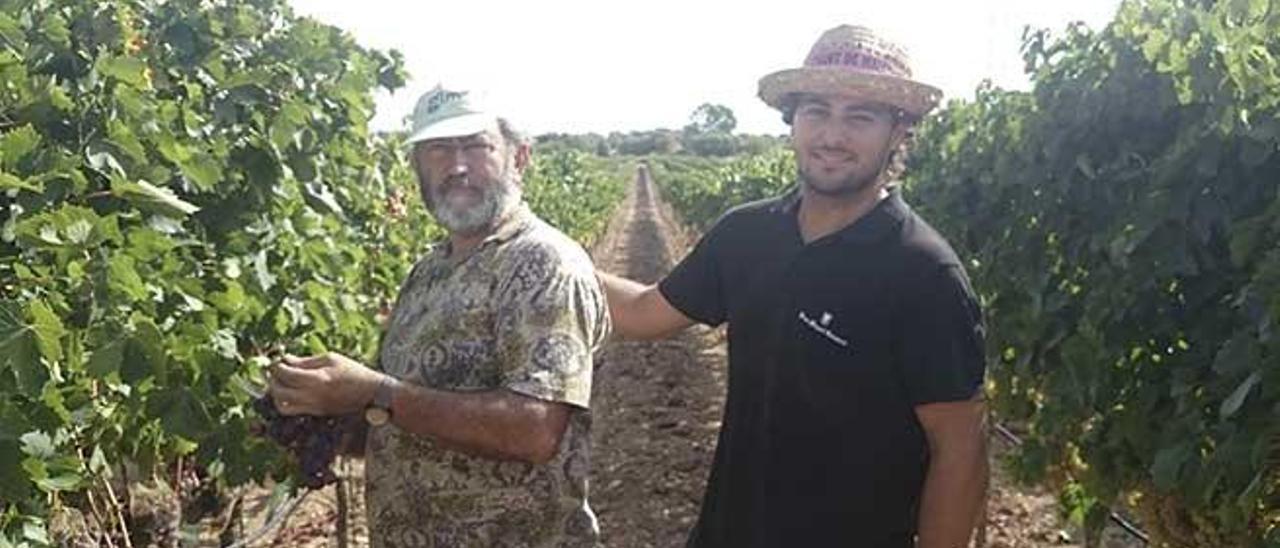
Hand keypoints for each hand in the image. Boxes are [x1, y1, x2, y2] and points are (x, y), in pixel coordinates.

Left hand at [267, 352, 382, 416]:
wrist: (371, 393)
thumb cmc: (353, 372)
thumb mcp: (331, 359)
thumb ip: (306, 361)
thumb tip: (287, 359)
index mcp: (316, 379)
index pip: (286, 374)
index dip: (277, 367)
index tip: (278, 361)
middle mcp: (312, 396)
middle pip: (279, 392)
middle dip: (273, 381)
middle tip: (276, 372)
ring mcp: (314, 407)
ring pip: (283, 406)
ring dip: (277, 395)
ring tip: (282, 384)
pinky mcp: (316, 413)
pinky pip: (293, 410)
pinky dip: (287, 401)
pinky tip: (292, 391)